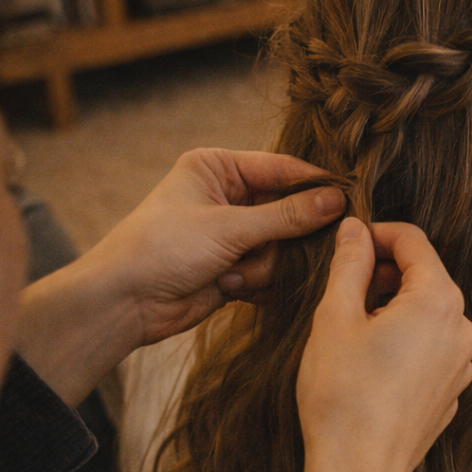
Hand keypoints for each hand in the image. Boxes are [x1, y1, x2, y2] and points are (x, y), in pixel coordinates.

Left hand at [18, 148, 343, 407]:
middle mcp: (227, 196)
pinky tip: (231, 288)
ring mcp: (232, 233)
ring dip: (263, 265)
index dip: (314, 186)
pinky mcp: (235, 266)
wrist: (123, 303)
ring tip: (232, 274)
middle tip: (276, 251)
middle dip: (282, 238)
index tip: (348, 202)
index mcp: (218, 168)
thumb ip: (287, 216)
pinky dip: (258, 282)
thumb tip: (337, 201)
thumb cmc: (162, 249)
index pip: (282, 169)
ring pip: (282, 246)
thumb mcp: (229, 228)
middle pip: (287, 210)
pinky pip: (271, 271)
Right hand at [296, 218, 471, 471]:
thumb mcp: (335, 317)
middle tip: (344, 285)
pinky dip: (405, 340)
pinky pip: (431, 348)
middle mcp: (463, 328)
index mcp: (438, 301)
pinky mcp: (453, 391)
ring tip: (353, 328)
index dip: (377, 234)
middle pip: (425, 277)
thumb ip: (349, 264)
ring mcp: (463, 364)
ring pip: (428, 314)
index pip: (413, 242)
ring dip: (394, 308)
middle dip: (385, 272)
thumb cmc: (342, 395)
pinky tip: (371, 361)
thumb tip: (355, 230)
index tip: (349, 242)